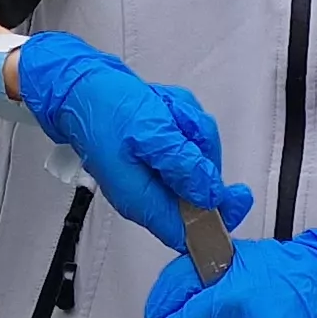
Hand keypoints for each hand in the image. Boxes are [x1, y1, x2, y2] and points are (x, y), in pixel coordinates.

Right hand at [6, 31, 246, 249]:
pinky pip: (184, 145)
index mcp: (143, 200)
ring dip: (191, 133)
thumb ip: (184, 167)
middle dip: (201, 156)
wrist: (79, 85)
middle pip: (198, 192)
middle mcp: (147, 194)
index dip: (218, 218)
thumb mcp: (152, 133)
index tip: (237, 195)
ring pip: (195, 163)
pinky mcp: (154, 156)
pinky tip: (165, 109)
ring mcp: (151, 174)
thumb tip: (211, 195)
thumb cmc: (107, 107)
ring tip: (168, 112)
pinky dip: (182, 124)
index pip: (188, 233)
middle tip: (185, 128)